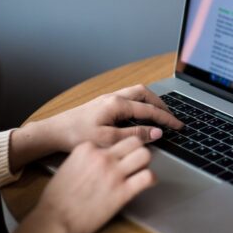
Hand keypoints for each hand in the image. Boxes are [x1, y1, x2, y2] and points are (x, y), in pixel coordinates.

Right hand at [0, 137, 154, 232]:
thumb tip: (97, 160)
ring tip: (142, 169)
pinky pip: (147, 177)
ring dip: (145, 161)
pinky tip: (148, 182)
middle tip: (136, 158)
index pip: (112, 138)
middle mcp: (102, 157)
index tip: (119, 155)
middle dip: (137, 148)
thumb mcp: (68, 166)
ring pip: (144, 155)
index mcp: (86, 149)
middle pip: (133, 141)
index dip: (118, 149)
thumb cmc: (56, 198)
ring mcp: (113, 173)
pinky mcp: (122, 192)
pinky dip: (151, 179)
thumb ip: (85, 159)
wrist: (55, 220)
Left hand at [8, 84, 182, 171]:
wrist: (54, 131)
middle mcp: (114, 97)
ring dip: (151, 101)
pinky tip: (140, 113)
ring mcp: (108, 98)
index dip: (166, 118)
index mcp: (117, 104)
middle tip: (172, 117)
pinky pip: (128, 97)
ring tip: (160, 114)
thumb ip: (134, 136)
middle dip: (161, 104)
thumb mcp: (107, 140)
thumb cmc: (76, 136)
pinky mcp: (103, 103)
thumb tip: (155, 133)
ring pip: (137, 93)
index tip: (178, 125)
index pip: (149, 110)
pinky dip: (140, 103)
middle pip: (145, 93)